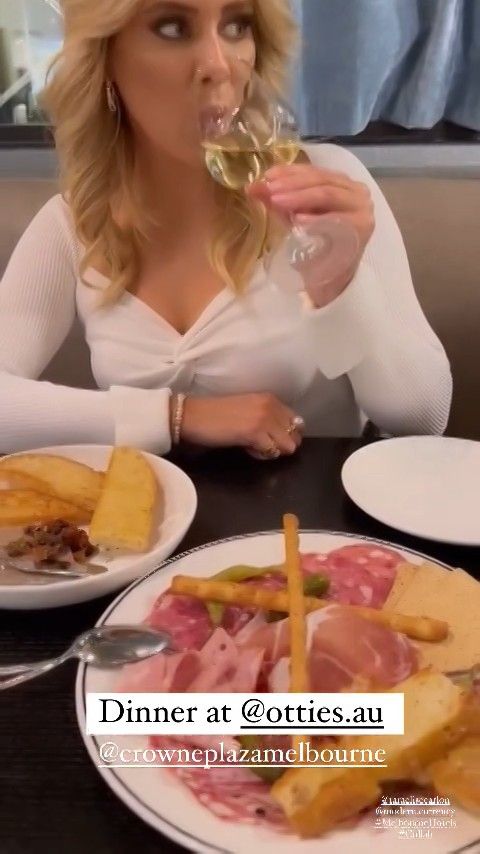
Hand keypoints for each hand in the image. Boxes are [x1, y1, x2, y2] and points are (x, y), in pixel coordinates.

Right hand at [180, 393, 303, 458]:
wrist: (193, 415)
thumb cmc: (216, 415)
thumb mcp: (248, 410)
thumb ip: (267, 418)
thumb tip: (284, 436)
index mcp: (270, 398)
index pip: (296, 421)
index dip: (286, 435)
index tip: (270, 439)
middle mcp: (271, 405)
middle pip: (295, 435)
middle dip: (282, 445)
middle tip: (261, 446)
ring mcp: (264, 418)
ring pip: (287, 446)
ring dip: (272, 451)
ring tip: (253, 447)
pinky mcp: (255, 432)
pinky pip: (271, 451)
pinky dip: (261, 455)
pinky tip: (247, 449)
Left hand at [248, 163, 374, 304]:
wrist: (331, 279)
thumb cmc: (315, 245)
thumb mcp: (293, 218)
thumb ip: (278, 201)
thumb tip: (253, 187)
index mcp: (341, 183)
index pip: (314, 171)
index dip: (290, 171)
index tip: (267, 175)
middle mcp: (356, 191)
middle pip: (321, 180)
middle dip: (292, 184)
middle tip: (270, 190)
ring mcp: (362, 208)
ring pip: (328, 194)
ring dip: (300, 197)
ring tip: (277, 202)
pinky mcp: (362, 227)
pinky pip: (336, 218)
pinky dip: (316, 218)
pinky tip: (298, 220)